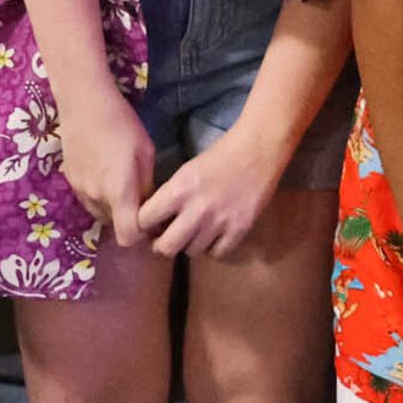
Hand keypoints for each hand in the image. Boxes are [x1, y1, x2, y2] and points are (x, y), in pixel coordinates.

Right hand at [56, 86, 156, 248]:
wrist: (84, 103)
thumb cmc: (122, 124)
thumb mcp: (145, 152)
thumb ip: (146, 185)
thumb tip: (150, 206)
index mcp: (119, 192)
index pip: (128, 237)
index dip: (141, 233)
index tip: (151, 219)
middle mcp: (96, 197)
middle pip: (114, 226)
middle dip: (128, 218)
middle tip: (140, 197)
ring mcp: (80, 191)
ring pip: (101, 214)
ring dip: (113, 208)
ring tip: (122, 183)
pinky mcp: (70, 181)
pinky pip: (88, 200)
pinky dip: (99, 196)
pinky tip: (106, 172)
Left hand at [138, 121, 285, 257]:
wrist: (258, 148)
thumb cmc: (220, 155)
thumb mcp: (186, 171)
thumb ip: (170, 196)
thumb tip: (156, 222)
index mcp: (178, 189)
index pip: (144, 221)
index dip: (145, 224)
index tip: (151, 224)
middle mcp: (196, 209)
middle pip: (165, 247)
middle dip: (163, 244)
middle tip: (168, 238)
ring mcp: (219, 222)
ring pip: (191, 252)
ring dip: (190, 244)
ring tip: (196, 232)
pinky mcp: (239, 229)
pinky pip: (217, 253)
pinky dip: (213, 248)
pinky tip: (215, 235)